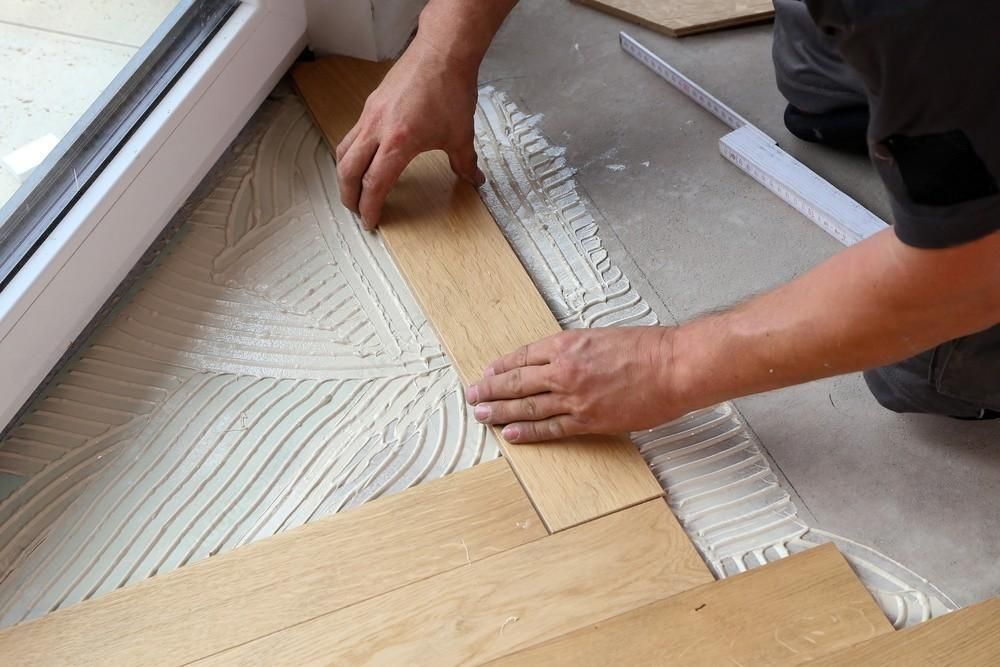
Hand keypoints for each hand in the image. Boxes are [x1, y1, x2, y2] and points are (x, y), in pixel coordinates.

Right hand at [335, 35, 484, 229]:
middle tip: (356, 210)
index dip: (370, 207)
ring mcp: (371, 115)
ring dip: (345, 174)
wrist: (442, 51)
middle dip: (349, 195)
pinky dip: (353, 152)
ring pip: (344, 150)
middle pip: (348, 171)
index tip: (370, 221)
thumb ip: (465, 162)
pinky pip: (353, 134)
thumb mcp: (461, 134)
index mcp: (398, 142)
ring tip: (353, 188)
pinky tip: (366, 157)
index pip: (374, 184)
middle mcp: (377, 129)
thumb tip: (474, 179)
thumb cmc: (450, 88)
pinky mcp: (371, 104)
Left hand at [465, 327, 683, 442]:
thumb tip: (555, 360)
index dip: (501, 367)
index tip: (487, 374)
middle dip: (490, 390)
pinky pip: (550, 428)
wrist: (673, 367)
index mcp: (567, 344)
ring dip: (500, 412)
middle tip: (472, 397)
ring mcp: (574, 397)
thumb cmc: (646, 348)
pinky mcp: (588, 421)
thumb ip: (575, 349)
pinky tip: (511, 434)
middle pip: (516, 382)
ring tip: (482, 416)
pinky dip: (528, 432)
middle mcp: (564, 370)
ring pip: (527, 406)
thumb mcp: (601, 336)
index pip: (523, 357)